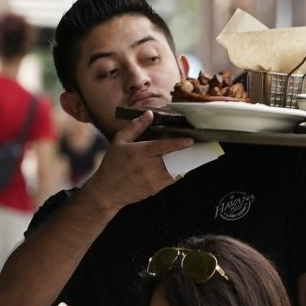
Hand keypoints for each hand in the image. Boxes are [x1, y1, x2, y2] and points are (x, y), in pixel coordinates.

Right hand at [77, 110, 193, 213]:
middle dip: (186, 153)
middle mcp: (147, 167)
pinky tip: (182, 165)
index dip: (178, 143)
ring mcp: (153, 180)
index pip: (162, 147)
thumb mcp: (119, 141)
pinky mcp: (155, 189)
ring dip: (185, 163)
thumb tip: (150, 114)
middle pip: (173, 159)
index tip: (190, 140)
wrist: (107, 191)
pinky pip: (171, 179)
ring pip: (175, 170)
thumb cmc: (112, 164)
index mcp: (139, 153)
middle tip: (198, 146)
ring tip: (194, 154)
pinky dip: (178, 172)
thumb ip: (135, 127)